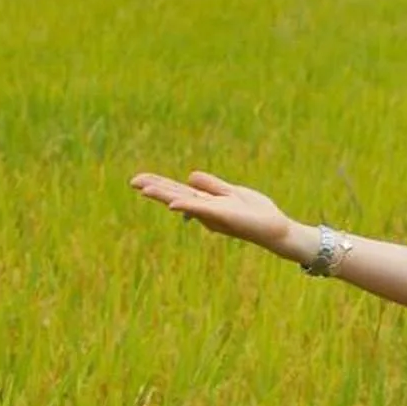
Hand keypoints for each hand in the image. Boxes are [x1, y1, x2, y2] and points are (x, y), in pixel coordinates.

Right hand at [130, 168, 298, 255]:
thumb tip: (189, 176)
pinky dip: (187, 206)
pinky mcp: (222, 216)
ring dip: (163, 195)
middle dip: (154, 188)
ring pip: (182, 201)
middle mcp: (205, 209)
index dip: (158, 184)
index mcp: (206, 202)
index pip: (177, 190)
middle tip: (131, 181)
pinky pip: (201, 210)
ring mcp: (212, 214)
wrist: (275, 229)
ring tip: (142, 189)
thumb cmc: (255, 213)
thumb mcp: (231, 192)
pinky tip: (173, 205)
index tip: (138, 179)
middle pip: (175, 195)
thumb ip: (211, 185)